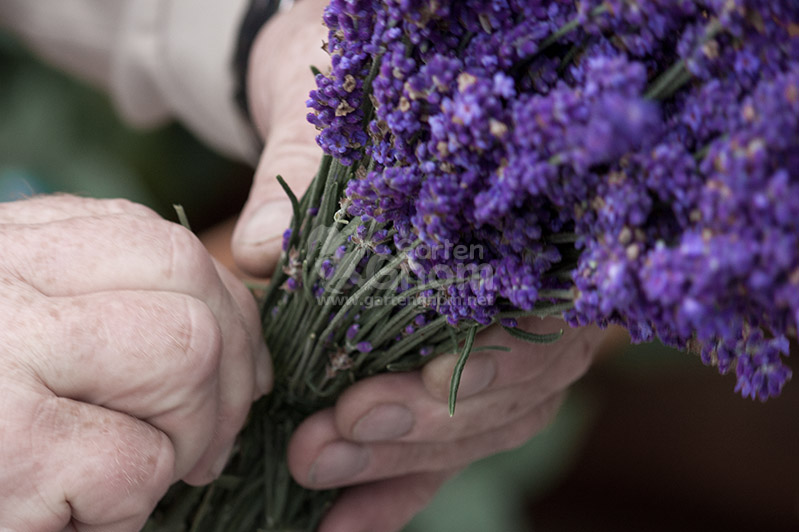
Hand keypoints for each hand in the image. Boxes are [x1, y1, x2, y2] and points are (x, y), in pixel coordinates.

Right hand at [0, 196, 270, 530]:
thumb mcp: (19, 332)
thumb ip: (96, 303)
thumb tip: (218, 321)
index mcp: (4, 251)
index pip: (157, 239)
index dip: (222, 304)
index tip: (235, 365)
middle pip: (187, 278)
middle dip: (232, 365)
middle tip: (208, 438)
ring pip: (182, 352)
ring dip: (191, 432)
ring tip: (141, 477)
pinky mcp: (7, 451)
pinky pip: (136, 463)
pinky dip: (128, 508)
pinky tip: (68, 521)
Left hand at [236, 3, 604, 530]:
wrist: (356, 76)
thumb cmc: (359, 76)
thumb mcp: (332, 98)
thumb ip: (307, 163)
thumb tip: (263, 252)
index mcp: (538, 219)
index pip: (530, 326)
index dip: (456, 382)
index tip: (364, 407)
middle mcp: (541, 286)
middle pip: (504, 392)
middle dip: (408, 436)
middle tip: (317, 453)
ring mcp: (511, 328)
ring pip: (479, 423)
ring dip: (397, 464)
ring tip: (314, 479)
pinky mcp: (461, 354)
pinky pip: (450, 432)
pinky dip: (399, 479)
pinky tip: (343, 517)